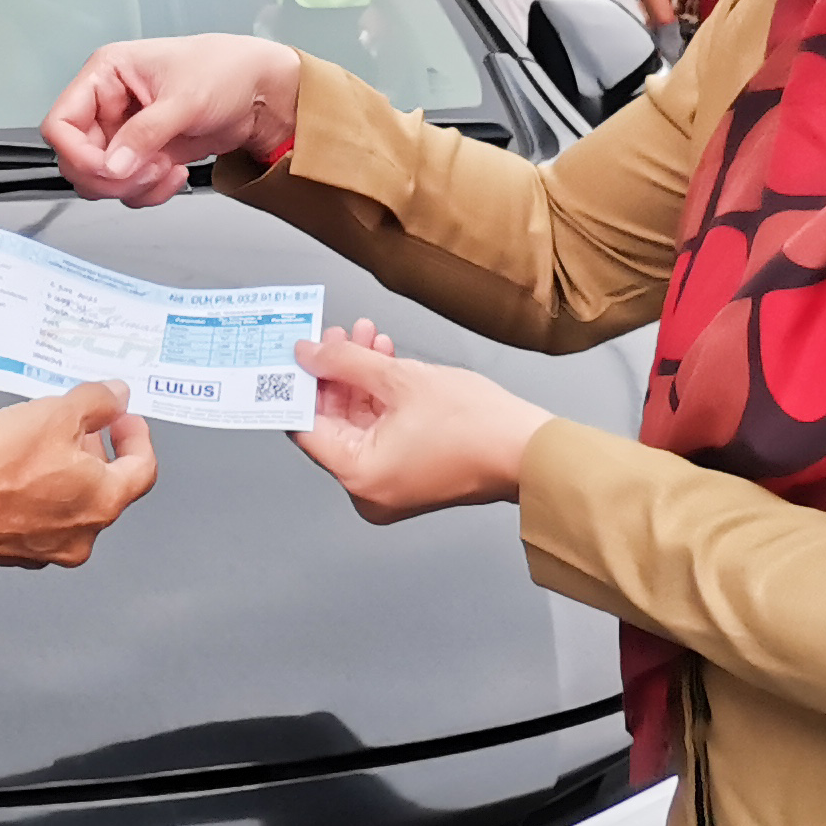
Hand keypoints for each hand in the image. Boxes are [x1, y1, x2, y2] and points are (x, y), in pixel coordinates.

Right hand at [0, 384, 158, 566]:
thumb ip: (96, 402)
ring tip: (37, 437)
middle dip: (95, 447)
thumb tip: (116, 397)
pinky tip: (13, 466)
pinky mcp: (18, 550)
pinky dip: (38, 488)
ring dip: (65, 467)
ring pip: (72, 499)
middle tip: (77, 419)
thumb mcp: (54, 413)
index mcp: (104, 502)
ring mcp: (50, 547)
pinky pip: (41, 513)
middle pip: (107, 485)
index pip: (143, 469)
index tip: (125, 418)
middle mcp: (83, 533)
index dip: (137, 437)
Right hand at [43, 35, 304, 205]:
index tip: (108, 169)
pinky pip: (127, 187)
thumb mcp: (185, 100)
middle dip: (111, 175)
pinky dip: (149, 191)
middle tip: (146, 170)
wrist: (261, 93)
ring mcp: (125, 132)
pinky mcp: (144, 154)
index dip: (76, 153)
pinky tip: (175, 173)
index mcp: (106, 75)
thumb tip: (112, 166)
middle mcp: (109, 104)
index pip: (61, 123)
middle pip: (77, 159)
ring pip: (101, 179)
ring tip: (166, 169)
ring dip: (132, 186)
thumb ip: (145, 134)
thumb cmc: (226, 71)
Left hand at [286, 326, 548, 524]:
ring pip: (359, 423)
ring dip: (360, 378)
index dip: (301, 384)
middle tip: (336, 335)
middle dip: (336, 373)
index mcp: (358, 475)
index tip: (297, 354)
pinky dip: (381, 399)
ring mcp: (389, 486)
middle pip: (333, 424)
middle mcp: (367, 490)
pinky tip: (385, 358)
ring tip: (366, 336)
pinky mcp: (409, 475)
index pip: (306, 427)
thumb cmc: (476, 425)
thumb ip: (346, 362)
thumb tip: (309, 353)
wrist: (528, 450)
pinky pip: (382, 433)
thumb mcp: (400, 379)